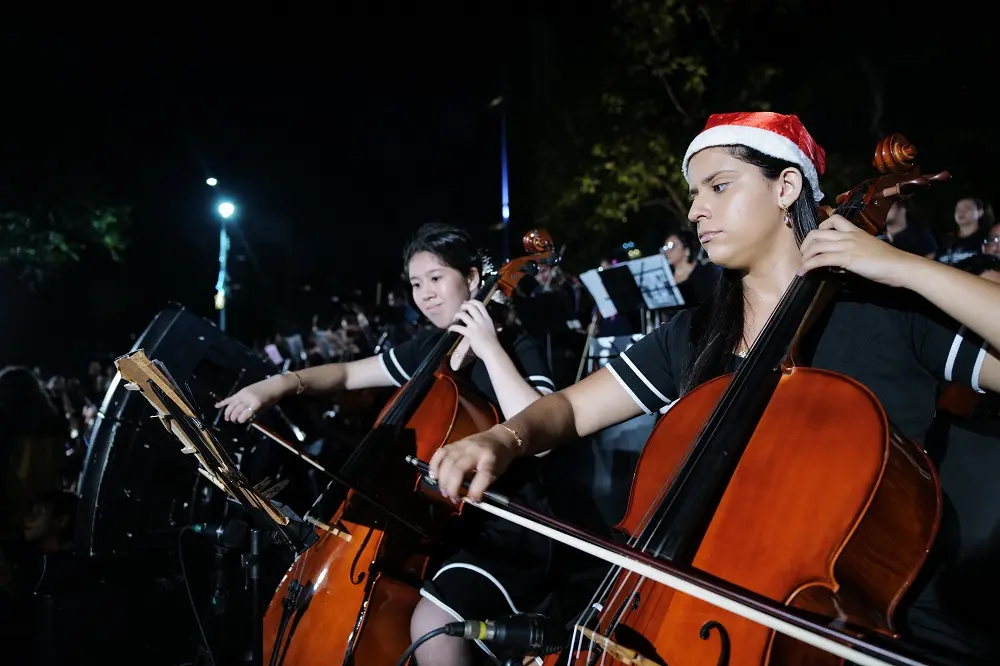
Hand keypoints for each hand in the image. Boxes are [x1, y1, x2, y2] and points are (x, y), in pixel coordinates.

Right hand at [214, 375, 289, 422]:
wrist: (274, 385)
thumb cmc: (272, 398)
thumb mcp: (265, 408)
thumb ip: (254, 414)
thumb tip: (245, 419)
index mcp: (255, 404)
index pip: (244, 414)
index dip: (241, 420)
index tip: (241, 422)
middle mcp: (247, 399)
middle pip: (237, 410)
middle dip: (234, 417)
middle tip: (233, 422)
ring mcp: (243, 394)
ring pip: (232, 405)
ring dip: (228, 412)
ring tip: (227, 418)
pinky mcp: (241, 391)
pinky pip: (231, 397)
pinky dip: (223, 402)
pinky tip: (216, 406)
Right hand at [428, 426, 519, 501]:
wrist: (499, 438)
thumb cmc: (500, 459)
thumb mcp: (498, 473)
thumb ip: (484, 485)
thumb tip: (469, 499)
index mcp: (490, 459)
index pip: (484, 474)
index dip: (477, 490)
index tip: (474, 500)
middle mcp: (475, 450)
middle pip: (458, 468)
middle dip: (452, 487)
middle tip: (454, 499)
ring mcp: (462, 445)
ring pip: (447, 462)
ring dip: (443, 481)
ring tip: (445, 492)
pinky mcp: (454, 443)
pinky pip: (440, 453)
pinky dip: (435, 466)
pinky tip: (434, 477)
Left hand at [448, 300, 501, 360]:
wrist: (492, 351)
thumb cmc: (492, 343)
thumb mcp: (491, 329)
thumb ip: (485, 324)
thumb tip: (479, 323)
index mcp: (487, 319)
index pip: (480, 305)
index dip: (472, 301)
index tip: (467, 303)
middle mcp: (481, 320)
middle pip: (471, 307)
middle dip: (464, 306)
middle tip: (460, 309)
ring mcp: (475, 326)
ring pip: (463, 315)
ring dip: (457, 315)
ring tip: (454, 318)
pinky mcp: (470, 334)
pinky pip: (458, 328)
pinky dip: (452, 327)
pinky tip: (450, 329)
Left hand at [798, 215, 914, 286]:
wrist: (900, 266)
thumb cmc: (888, 261)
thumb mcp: (867, 250)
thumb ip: (852, 252)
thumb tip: (837, 263)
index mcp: (855, 230)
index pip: (833, 219)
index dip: (820, 227)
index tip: (817, 239)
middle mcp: (848, 235)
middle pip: (817, 232)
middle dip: (806, 244)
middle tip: (805, 255)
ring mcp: (847, 245)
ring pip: (816, 246)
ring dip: (805, 257)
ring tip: (802, 266)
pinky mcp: (846, 258)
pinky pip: (820, 259)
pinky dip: (808, 266)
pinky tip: (803, 272)